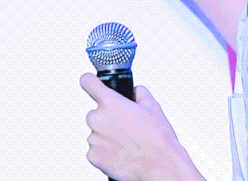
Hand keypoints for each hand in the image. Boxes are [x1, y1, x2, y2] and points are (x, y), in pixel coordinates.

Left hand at [80, 73, 203, 180]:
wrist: (159, 166)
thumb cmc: (157, 138)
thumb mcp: (152, 106)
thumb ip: (138, 92)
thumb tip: (135, 91)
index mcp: (110, 102)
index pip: (88, 82)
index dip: (90, 81)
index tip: (91, 83)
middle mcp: (97, 118)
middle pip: (96, 113)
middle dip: (108, 119)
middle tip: (124, 127)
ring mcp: (93, 138)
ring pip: (96, 132)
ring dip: (107, 136)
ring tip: (126, 143)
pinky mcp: (92, 156)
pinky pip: (96, 149)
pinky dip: (105, 151)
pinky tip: (120, 153)